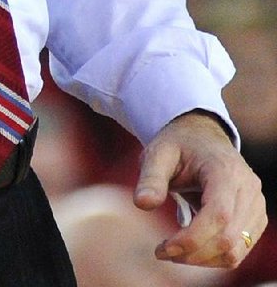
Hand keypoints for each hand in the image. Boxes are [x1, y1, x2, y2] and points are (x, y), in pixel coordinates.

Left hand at [134, 110, 266, 269]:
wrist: (201, 137)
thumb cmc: (178, 145)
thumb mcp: (158, 153)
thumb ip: (151, 177)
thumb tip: (142, 203)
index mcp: (225, 170)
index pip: (218, 215)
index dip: (192, 239)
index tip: (163, 249)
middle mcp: (248, 188)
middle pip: (228, 238)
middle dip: (193, 254)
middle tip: (163, 252)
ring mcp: (256, 204)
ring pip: (236, 250)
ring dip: (203, 260)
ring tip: (174, 251)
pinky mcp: (255, 218)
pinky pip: (240, 249)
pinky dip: (214, 257)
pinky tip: (191, 248)